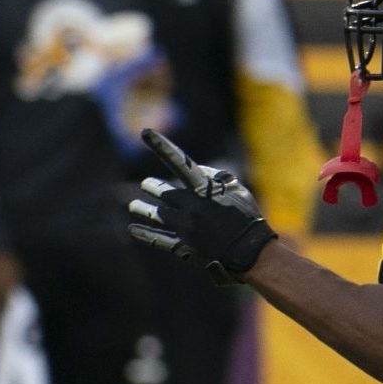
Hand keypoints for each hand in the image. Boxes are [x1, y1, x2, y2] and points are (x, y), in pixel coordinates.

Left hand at [128, 130, 274, 281]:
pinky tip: (133, 229)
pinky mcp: (183, 246)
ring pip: (156, 214)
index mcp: (205, 189)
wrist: (249, 250)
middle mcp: (191, 206)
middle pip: (164, 192)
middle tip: (146, 184)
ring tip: (134, 205)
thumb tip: (197, 169)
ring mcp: (185, 227)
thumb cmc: (245, 216)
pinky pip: (158, 239)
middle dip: (153, 187)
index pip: (179, 161)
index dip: (161, 146)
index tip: (145, 133)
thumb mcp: (236, 189)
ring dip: (143, 209)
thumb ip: (215, 176)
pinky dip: (144, 233)